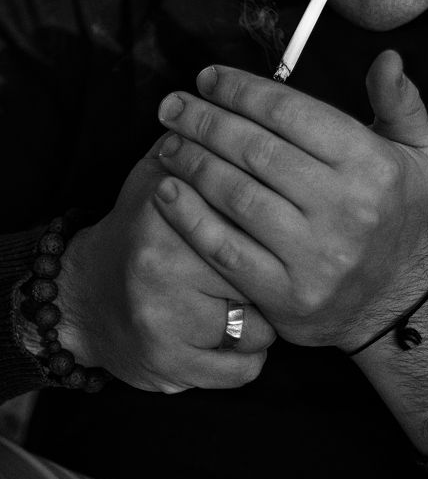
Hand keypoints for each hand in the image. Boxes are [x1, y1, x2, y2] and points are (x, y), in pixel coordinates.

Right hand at [56, 139, 275, 392]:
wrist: (85, 299)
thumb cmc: (140, 230)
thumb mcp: (159, 175)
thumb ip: (200, 144)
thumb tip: (254, 112)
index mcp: (167, 208)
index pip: (251, 209)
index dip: (277, 217)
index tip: (292, 219)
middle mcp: (164, 263)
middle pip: (261, 267)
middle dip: (276, 266)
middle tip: (276, 261)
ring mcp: (166, 319)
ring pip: (261, 324)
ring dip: (266, 316)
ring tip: (247, 299)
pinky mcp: (172, 365)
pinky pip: (245, 366)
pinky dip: (250, 355)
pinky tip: (237, 334)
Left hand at [153, 50, 427, 349]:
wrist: (396, 299)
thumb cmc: (396, 211)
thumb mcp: (416, 151)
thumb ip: (400, 101)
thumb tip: (386, 57)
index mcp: (372, 164)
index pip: (291, 113)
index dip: (242, 90)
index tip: (207, 78)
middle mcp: (346, 208)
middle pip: (256, 151)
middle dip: (205, 121)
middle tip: (173, 105)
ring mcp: (315, 256)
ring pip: (236, 195)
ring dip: (192, 163)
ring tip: (168, 141)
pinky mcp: (287, 294)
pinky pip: (225, 249)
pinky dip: (189, 218)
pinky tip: (167, 190)